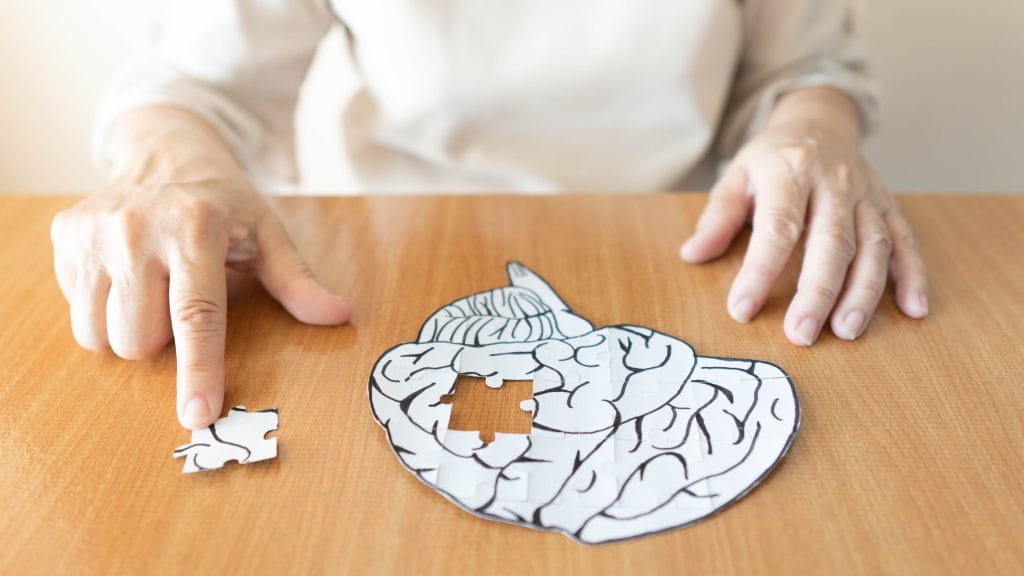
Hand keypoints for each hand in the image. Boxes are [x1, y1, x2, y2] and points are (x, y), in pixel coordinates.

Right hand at [51, 108, 350, 428]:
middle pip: (139, 339)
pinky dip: (103, 309)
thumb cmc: (224, 203)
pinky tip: (126, 276)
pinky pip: (76, 311)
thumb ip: (298, 281)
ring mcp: (92, 231)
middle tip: (181, 300)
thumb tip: (338, 316)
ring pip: (100, 335)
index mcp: (194, 228)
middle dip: (163, 341)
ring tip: (153, 291)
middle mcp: (135, 228)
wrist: (166, 152)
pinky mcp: (64, 235)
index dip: (199, 371)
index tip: (198, 414)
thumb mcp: (268, 235)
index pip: (196, 316)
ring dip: (128, 330)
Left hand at [680, 90, 927, 344]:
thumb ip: (717, 217)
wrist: (819, 121)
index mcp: (790, 172)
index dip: (760, 271)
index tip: (741, 310)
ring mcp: (866, 195)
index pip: (777, 228)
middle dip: (817, 292)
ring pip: (873, 246)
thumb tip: (691, 255)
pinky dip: (913, 275)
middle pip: (831, 242)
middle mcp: (834, 183)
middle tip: (801, 335)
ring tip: (847, 331)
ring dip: (863, 292)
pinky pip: (906, 241)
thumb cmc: (772, 158)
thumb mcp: (736, 176)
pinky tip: (914, 309)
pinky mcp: (889, 206)